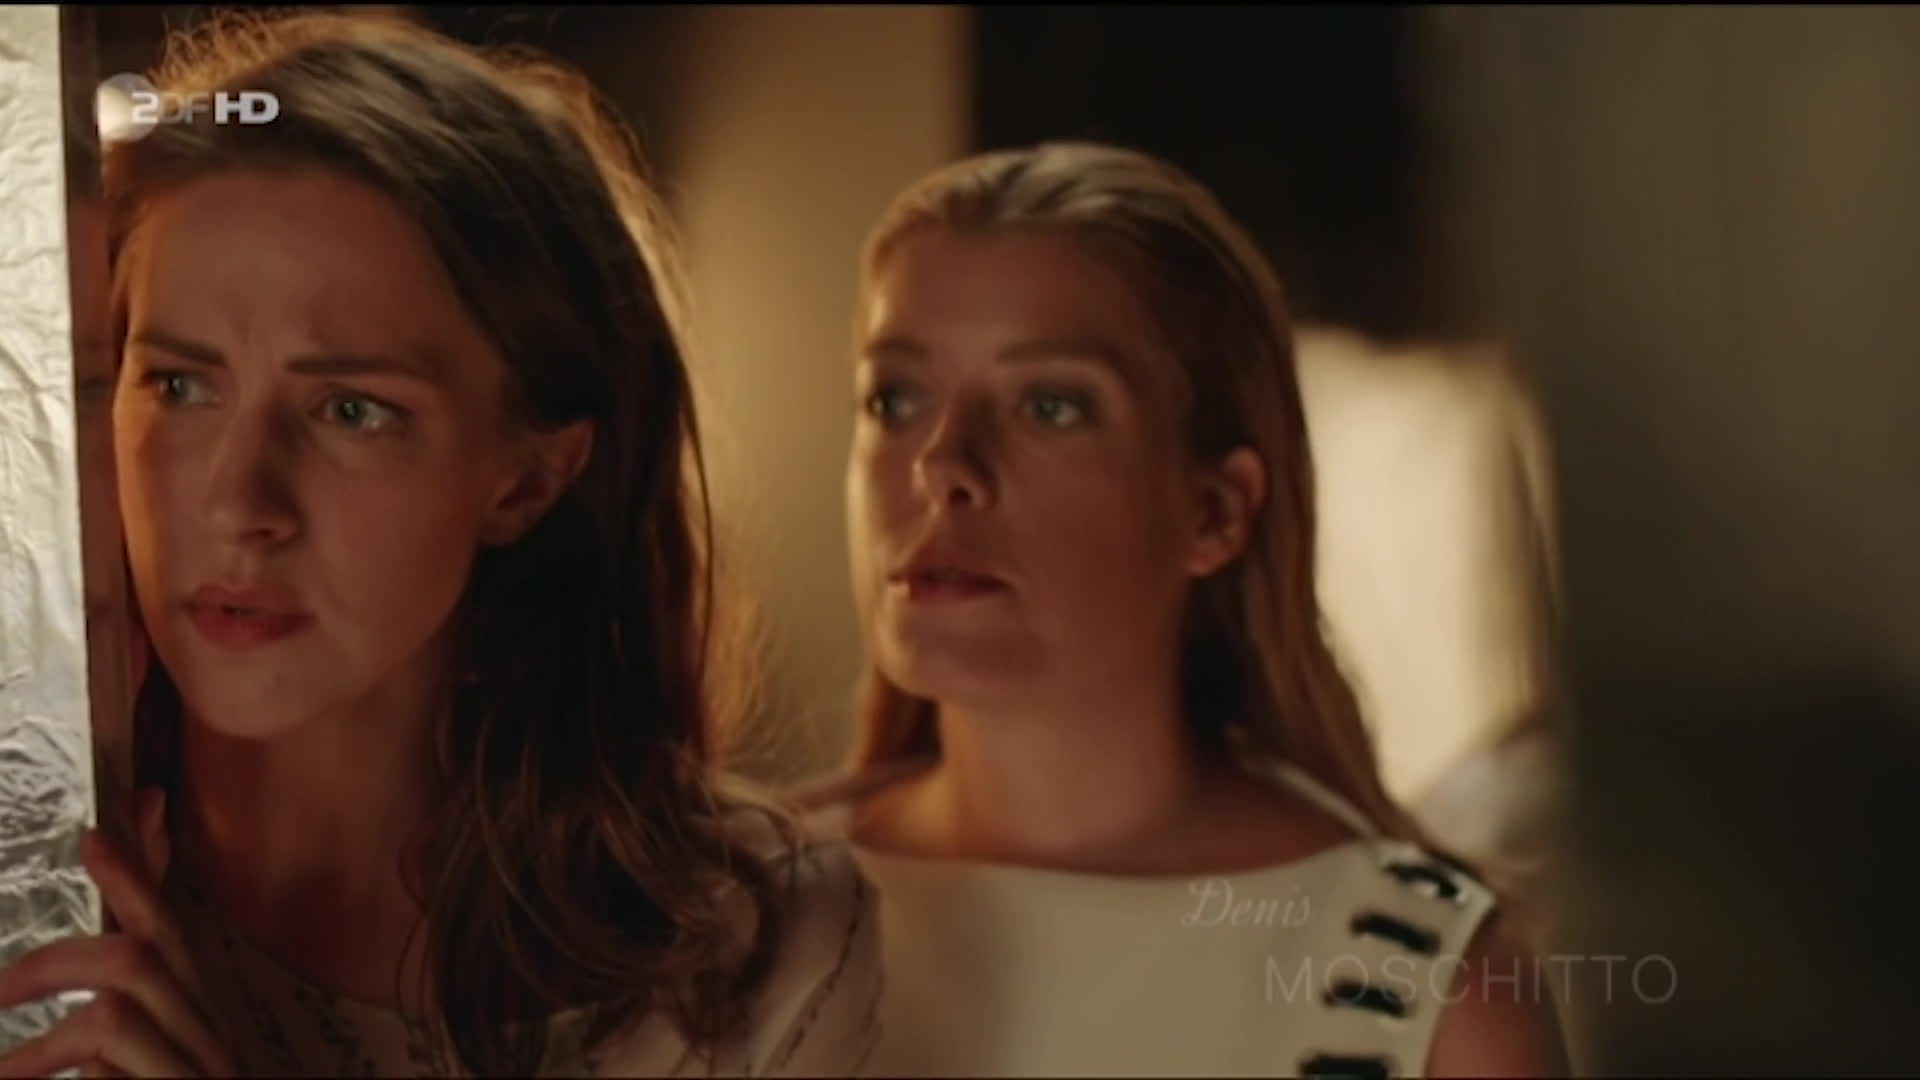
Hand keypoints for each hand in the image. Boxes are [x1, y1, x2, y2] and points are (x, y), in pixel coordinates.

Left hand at [0, 792, 234, 1077]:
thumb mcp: (132, 1077)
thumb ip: (107, 1046)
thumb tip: (79, 1019)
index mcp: (194, 1038)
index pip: (173, 938)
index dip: (138, 880)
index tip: (94, 834)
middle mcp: (206, 1046)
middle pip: (152, 948)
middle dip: (73, 938)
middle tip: (4, 974)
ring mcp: (196, 1070)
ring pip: (124, 988)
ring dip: (45, 997)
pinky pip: (106, 1044)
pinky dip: (46, 1059)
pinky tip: (14, 1079)